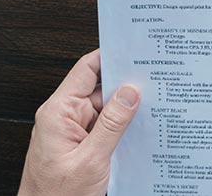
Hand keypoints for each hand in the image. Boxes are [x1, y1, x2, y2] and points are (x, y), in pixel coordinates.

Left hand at [18, 49, 140, 195]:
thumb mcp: (91, 159)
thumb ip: (112, 124)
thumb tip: (130, 92)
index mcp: (58, 112)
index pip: (86, 70)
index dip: (109, 57)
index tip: (133, 52)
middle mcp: (64, 117)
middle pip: (100, 89)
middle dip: (126, 87)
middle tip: (153, 85)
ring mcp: (72, 130)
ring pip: (105, 109)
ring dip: (125, 111)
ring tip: (150, 111)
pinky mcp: (80, 143)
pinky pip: (104, 126)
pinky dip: (121, 127)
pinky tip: (137, 130)